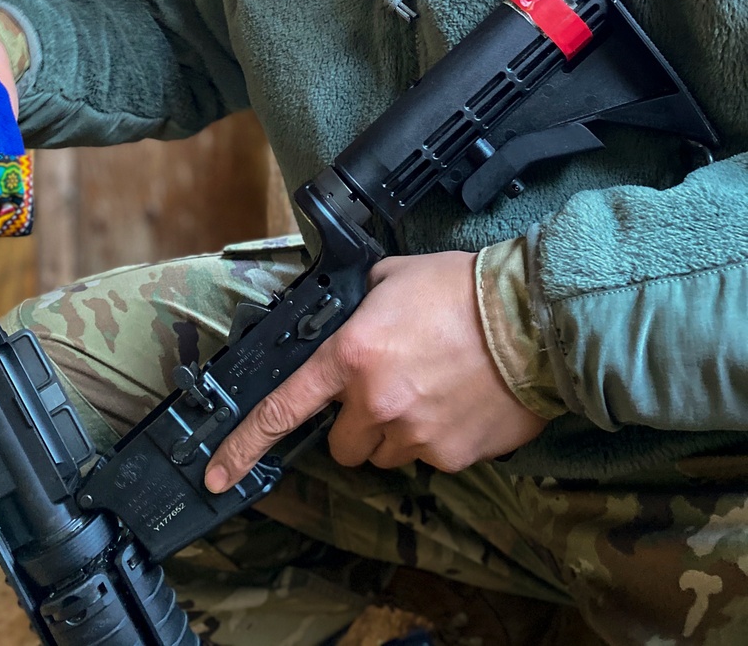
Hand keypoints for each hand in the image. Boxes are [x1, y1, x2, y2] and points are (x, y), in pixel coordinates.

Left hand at [204, 251, 545, 490]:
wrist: (531, 318)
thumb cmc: (461, 288)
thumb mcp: (390, 277)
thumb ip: (356, 305)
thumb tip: (346, 317)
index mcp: (350, 355)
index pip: (284, 409)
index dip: (246, 445)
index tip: (220, 472)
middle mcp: (375, 402)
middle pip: (342, 444)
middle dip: (356, 424)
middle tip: (387, 390)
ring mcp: (415, 435)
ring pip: (385, 455)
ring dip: (396, 433)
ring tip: (432, 389)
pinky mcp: (452, 456)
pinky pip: (430, 459)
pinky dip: (438, 438)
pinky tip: (461, 401)